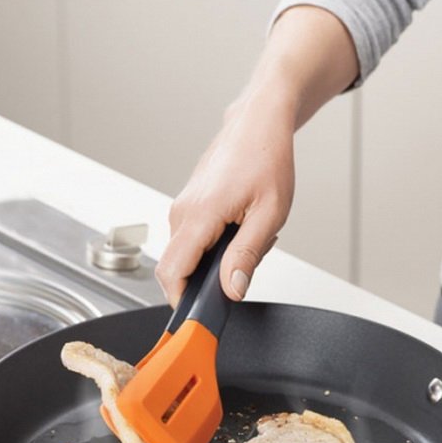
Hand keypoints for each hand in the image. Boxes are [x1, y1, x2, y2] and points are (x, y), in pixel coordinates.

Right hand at [155, 92, 294, 305]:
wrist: (257, 124)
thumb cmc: (266, 158)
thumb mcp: (268, 214)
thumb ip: (247, 255)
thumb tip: (231, 289)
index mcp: (199, 215)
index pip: (173, 273)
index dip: (182, 302)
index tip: (201, 317)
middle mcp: (182, 212)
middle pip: (177, 269)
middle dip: (207, 283)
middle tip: (243, 269)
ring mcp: (182, 208)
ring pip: (188, 255)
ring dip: (216, 261)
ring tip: (250, 238)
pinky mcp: (188, 206)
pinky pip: (193, 239)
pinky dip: (215, 245)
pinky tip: (241, 229)